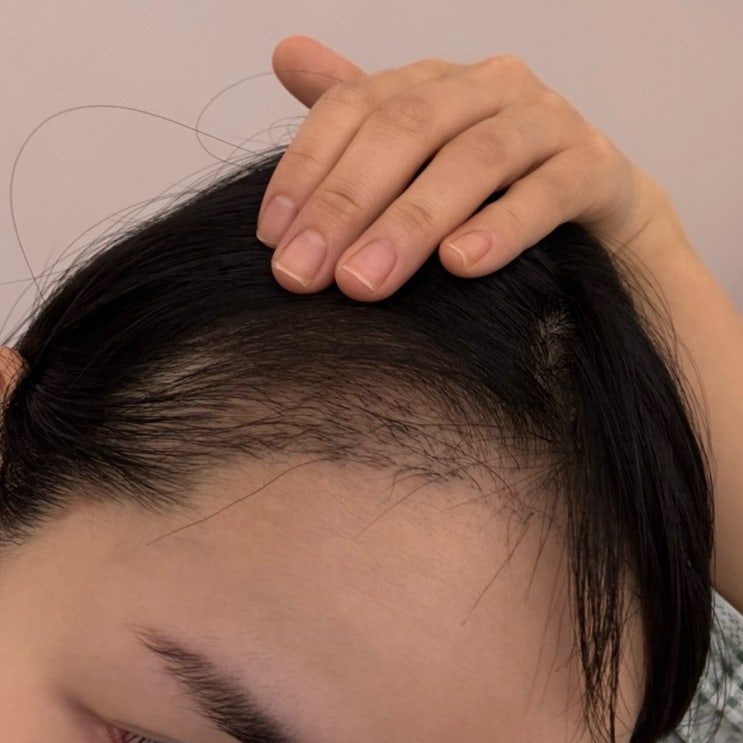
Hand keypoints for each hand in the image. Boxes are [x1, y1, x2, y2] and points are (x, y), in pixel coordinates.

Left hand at [258, 35, 662, 300]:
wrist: (596, 216)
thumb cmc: (493, 190)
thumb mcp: (418, 155)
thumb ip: (357, 117)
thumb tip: (284, 53)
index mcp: (434, 82)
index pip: (353, 107)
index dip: (306, 170)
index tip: (271, 240)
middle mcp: (488, 87)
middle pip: (406, 130)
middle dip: (346, 205)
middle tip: (303, 276)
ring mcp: (547, 121)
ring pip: (472, 161)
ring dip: (410, 224)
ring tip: (364, 282)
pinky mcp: (594, 167)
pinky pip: (547, 192)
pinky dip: (502, 227)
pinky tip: (461, 266)